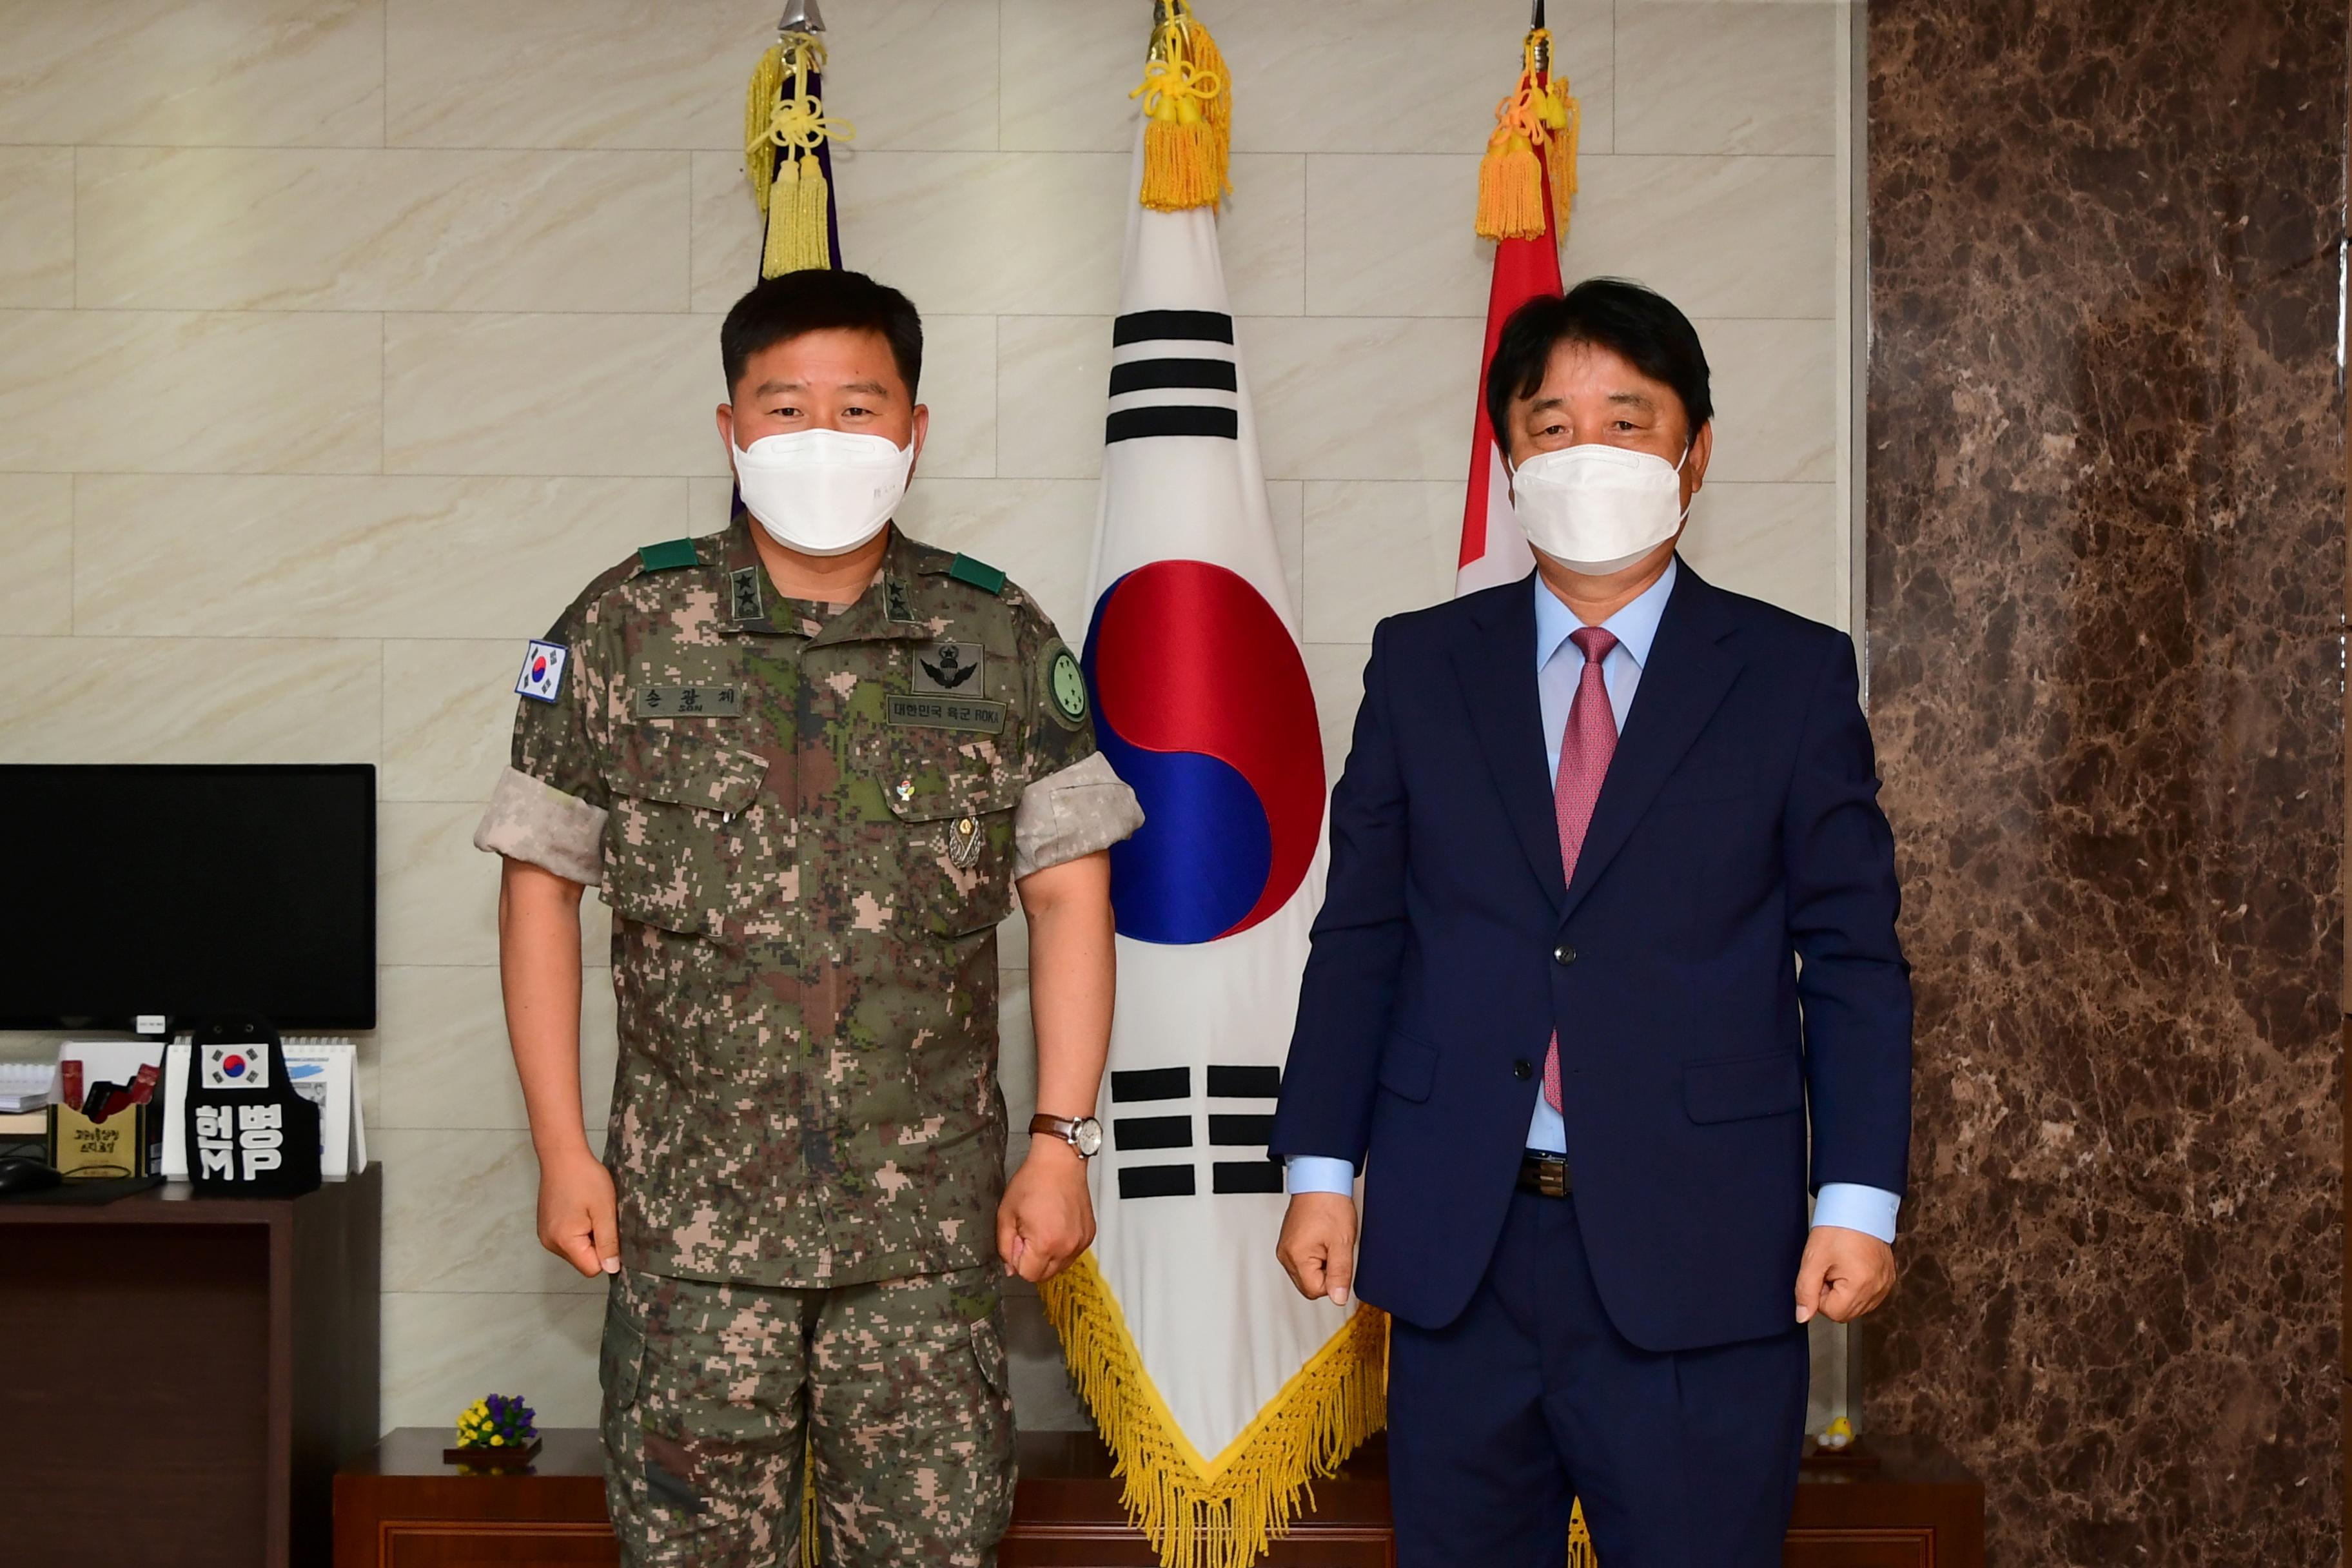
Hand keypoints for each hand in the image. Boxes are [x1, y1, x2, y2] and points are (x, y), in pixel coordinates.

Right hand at [538, 1145, 619, 1278]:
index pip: (591, 1268)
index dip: (606, 1254)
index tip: (611, 1232)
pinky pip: (567, 1240)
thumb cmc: (585, 1179)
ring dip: (588, 1236)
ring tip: (590, 1211)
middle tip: (600, 1217)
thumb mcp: (604, 1210)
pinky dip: (578, 1230)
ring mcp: (545, 1235)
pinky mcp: (545, 1227)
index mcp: (564, 1241)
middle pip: (583, 1260)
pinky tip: (581, 1210)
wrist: (562, 1156)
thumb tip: (611, 1269)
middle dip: (597, 1244)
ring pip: (576, 1250)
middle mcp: (550, 1243)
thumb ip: (608, 1242)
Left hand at [997, 1139, 1094, 1283]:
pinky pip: (1072, 1253)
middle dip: (1033, 1261)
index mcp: (1045, 1243)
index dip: (1018, 1260)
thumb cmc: (1034, 1181)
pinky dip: (1062, 1246)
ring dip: (1048, 1255)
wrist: (1060, 1162)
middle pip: (1045, 1275)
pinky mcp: (1089, 1235)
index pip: (1028, 1275)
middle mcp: (1067, 1246)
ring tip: (1044, 1227)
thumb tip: (1011, 1268)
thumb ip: (1005, 1246)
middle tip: (1029, 1234)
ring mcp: (1081, 1241)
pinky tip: (1056, 1225)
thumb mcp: (1006, 1214)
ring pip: (1059, 1266)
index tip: (1018, 1241)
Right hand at [1276, 1192, 1358, 1305]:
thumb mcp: (1342, 1242)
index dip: (1333, 1279)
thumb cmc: (1329, 1204)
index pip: (1316, 1290)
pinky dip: (1314, 1257)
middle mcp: (1286, 1255)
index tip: (1338, 1260)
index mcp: (1296, 1257)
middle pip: (1309, 1286)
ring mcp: (1285, 1249)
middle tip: (1334, 1250)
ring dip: (1320, 1265)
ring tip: (1327, 1243)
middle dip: (1326, 1274)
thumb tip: (1338, 1298)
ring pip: (1306, 1275)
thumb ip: (1340, 1273)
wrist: (1320, 1182)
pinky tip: (1321, 1240)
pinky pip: (1302, 1262)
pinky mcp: (1288, 1244)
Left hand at [1794, 1225, 1895, 1323]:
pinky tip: (1853, 1267)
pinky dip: (1857, 1286)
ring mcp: (1885, 1285)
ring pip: (1857, 1305)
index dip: (1820, 1294)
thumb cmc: (1837, 1228)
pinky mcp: (1887, 1279)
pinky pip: (1868, 1296)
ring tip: (1842, 1265)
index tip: (1821, 1274)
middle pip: (1846, 1312)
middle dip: (1832, 1294)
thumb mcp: (1813, 1259)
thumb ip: (1805, 1291)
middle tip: (1830, 1268)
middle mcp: (1877, 1289)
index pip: (1832, 1312)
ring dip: (1844, 1291)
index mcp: (1860, 1285)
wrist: (1858, 1208)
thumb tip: (1802, 1317)